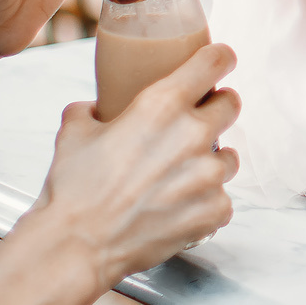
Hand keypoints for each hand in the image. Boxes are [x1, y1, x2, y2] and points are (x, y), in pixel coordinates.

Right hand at [26, 42, 241, 292]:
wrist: (78, 245)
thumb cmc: (75, 189)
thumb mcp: (74, 132)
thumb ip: (92, 110)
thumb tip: (95, 109)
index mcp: (163, 104)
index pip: (215, 62)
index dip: (220, 59)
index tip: (221, 62)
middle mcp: (193, 134)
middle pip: (231, 104)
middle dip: (216, 109)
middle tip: (196, 122)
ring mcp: (209, 175)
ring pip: (228, 155)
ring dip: (210, 160)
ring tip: (179, 176)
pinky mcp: (215, 210)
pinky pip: (222, 198)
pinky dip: (205, 201)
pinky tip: (177, 207)